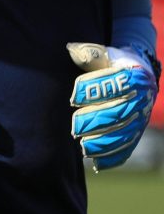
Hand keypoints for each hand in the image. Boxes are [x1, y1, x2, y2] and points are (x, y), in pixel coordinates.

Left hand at [68, 42, 157, 170]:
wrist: (139, 74)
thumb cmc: (112, 62)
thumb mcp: (104, 53)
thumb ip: (89, 53)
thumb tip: (72, 50)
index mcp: (133, 75)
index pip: (114, 83)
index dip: (93, 91)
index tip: (73, 97)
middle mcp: (141, 98)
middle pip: (118, 113)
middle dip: (95, 122)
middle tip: (75, 128)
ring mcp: (141, 117)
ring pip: (124, 134)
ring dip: (104, 143)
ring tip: (84, 148)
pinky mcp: (138, 132)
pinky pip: (128, 147)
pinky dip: (113, 157)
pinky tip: (98, 163)